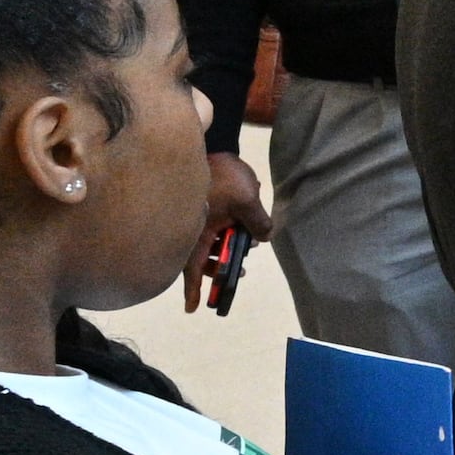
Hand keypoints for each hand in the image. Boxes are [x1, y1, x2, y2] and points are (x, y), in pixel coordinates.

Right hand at [182, 152, 271, 309]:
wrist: (206, 145)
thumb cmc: (222, 177)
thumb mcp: (247, 201)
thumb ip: (258, 223)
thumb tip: (263, 238)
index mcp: (195, 234)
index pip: (192, 270)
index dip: (193, 291)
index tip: (193, 309)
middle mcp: (190, 231)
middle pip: (203, 261)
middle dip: (222, 268)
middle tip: (240, 272)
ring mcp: (196, 220)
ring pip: (211, 245)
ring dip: (229, 247)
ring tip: (249, 241)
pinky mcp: (202, 210)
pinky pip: (215, 228)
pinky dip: (228, 230)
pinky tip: (245, 220)